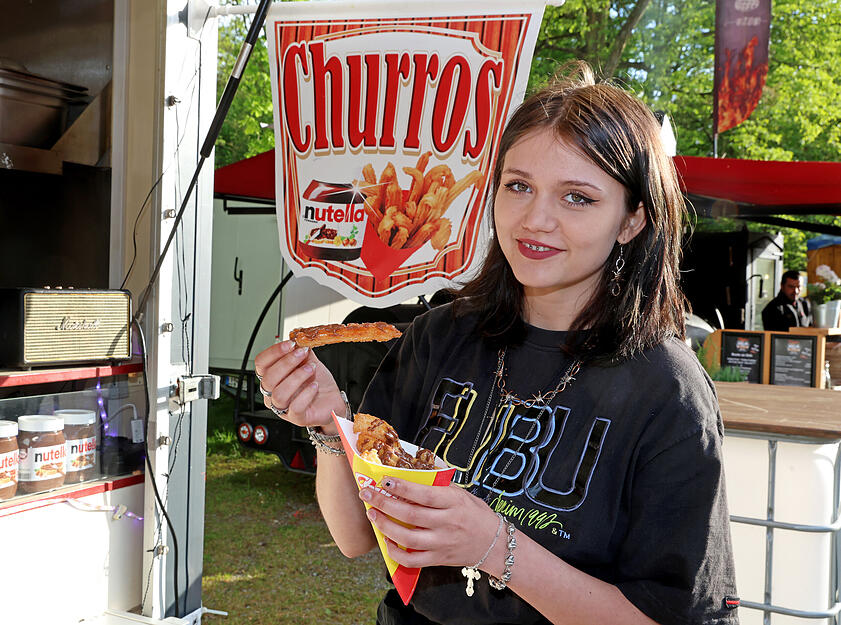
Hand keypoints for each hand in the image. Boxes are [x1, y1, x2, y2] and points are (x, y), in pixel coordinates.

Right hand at [254, 340, 344, 433]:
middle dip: (286, 362)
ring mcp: (284, 408)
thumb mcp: (309, 362)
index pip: (261, 364)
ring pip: (279, 394)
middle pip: (268, 379)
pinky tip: (315, 386)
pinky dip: (306, 394)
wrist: (332, 401)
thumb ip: (302, 351)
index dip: (273, 352)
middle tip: (302, 354)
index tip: (290, 344)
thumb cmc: (317, 383)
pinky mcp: (297, 418)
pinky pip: (295, 407)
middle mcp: (273, 394)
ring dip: (296, 378)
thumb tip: (298, 338)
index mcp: (273, 378)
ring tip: (310, 370)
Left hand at [359, 477, 499, 569]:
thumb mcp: (462, 494)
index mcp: (454, 502)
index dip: (402, 486)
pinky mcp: (438, 559)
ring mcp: (442, 543)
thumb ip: (439, 488)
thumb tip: (410, 476)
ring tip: (373, 515)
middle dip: (384, 504)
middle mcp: (448, 523)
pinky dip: (396, 553)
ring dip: (386, 526)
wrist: (494, 544)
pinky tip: (387, 542)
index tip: (384, 480)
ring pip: (408, 537)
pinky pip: (412, 560)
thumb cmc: (476, 515)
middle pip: (410, 514)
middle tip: (367, 495)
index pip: (424, 493)